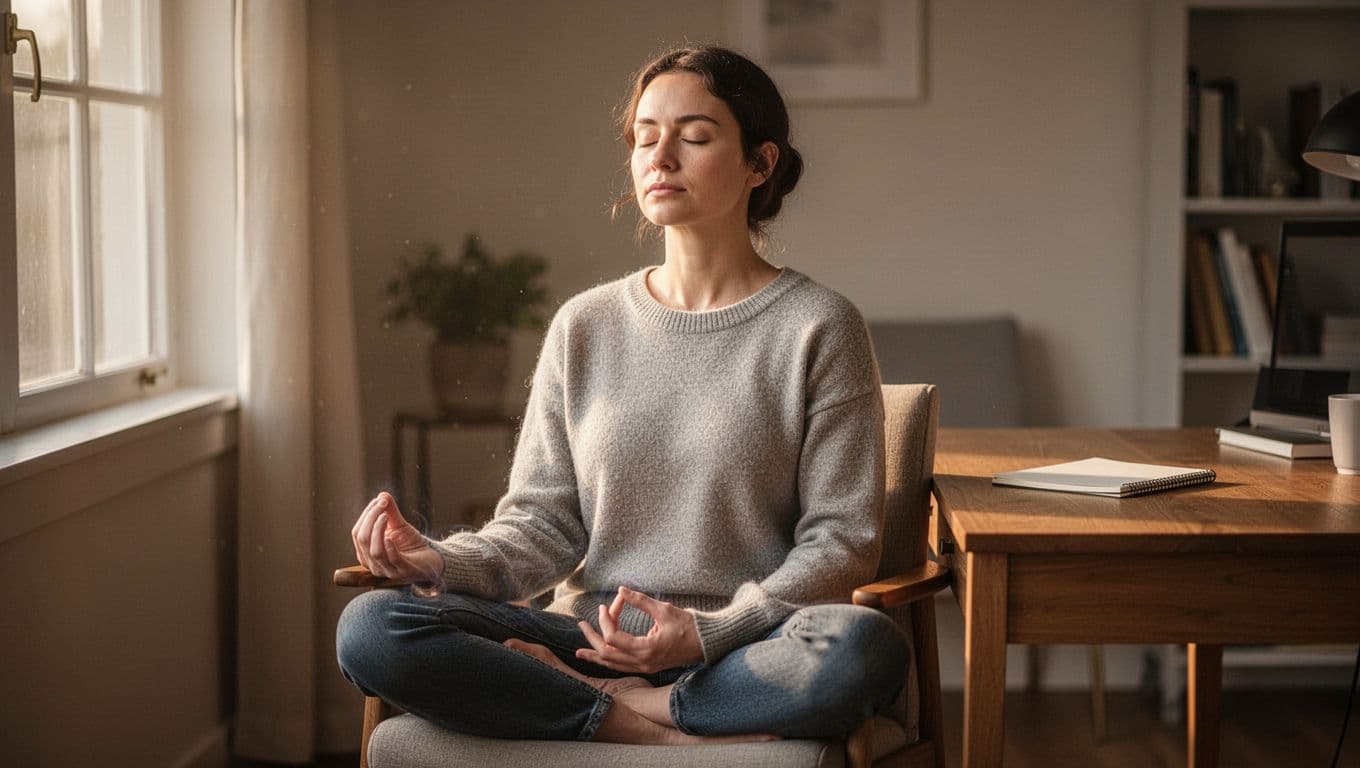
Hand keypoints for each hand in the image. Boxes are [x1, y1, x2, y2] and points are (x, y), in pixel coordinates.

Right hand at [351, 491, 442, 584]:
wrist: (432, 560)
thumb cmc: (411, 544)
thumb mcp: (399, 526)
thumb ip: (390, 512)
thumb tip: (382, 494)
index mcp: (366, 553)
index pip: (357, 533)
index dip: (366, 515)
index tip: (379, 500)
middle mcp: (373, 564)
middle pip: (363, 540)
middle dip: (370, 519)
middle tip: (382, 504)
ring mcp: (388, 570)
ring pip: (374, 551)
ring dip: (377, 530)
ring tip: (385, 516)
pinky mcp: (403, 572)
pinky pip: (391, 559)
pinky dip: (389, 547)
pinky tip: (391, 535)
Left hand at [575, 586, 704, 673]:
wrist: (706, 644)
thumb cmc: (688, 626)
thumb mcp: (664, 610)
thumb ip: (640, 601)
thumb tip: (621, 590)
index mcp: (646, 649)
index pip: (613, 638)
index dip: (605, 620)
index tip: (605, 606)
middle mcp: (642, 663)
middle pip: (607, 654)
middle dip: (592, 638)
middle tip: (581, 624)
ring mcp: (644, 668)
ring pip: (612, 665)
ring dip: (596, 655)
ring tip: (580, 651)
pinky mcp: (647, 667)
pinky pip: (621, 667)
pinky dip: (608, 661)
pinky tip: (600, 657)